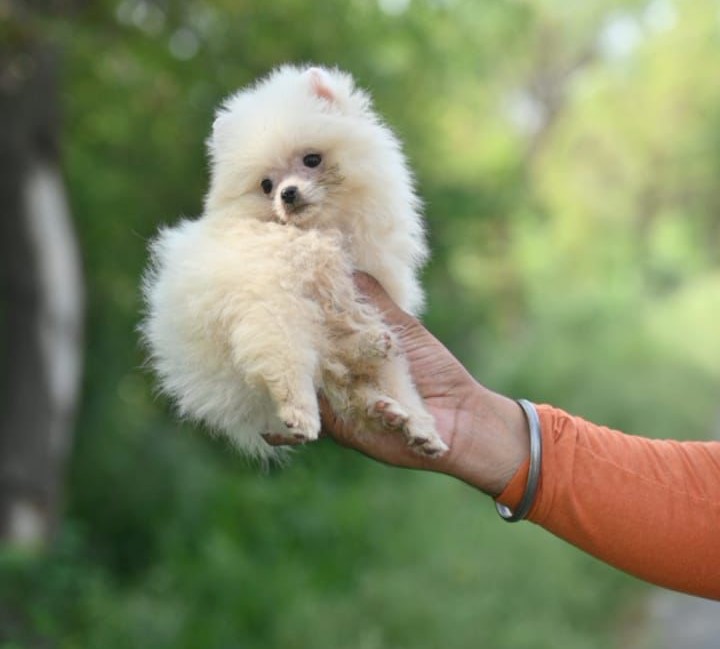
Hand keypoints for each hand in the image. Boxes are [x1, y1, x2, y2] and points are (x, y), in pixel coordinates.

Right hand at [265, 273, 529, 496]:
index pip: (312, 329)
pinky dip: (284, 431)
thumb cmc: (432, 366)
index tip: (264, 299)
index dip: (291, 317)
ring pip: (299, 393)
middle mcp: (335, 373)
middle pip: (298, 361)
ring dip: (281, 389)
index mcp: (347, 345)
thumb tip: (344, 260)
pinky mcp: (342, 429)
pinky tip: (265, 431)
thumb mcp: (400, 327)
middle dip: (274, 354)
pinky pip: (307, 431)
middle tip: (240, 345)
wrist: (458, 416)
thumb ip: (373, 299)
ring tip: (252, 380)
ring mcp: (335, 402)